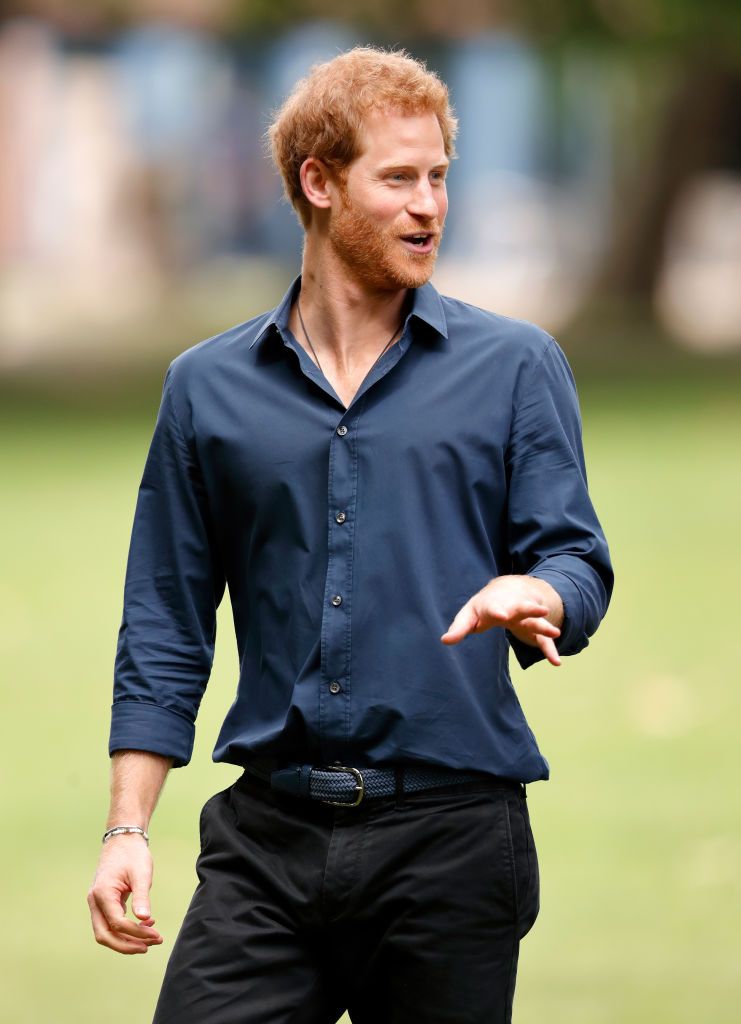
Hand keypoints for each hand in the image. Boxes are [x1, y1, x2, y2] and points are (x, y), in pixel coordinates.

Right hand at [87, 835, 162, 953]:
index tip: (156, 935)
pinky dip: (127, 929)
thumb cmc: (133, 854)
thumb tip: (144, 920)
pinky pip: (111, 922)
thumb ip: (142, 897)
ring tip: (151, 940)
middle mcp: (95, 901)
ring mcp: (97, 902)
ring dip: (127, 939)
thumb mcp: (141, 873)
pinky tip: (147, 924)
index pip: (116, 923)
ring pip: (106, 931)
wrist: (123, 839)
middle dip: (126, 945)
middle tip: (149, 946)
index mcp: (102, 893)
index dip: (136, 933)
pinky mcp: (105, 902)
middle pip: (104, 935)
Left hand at [440, 575, 562, 665]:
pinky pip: (543, 640)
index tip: (502, 615)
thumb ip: (459, 628)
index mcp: (494, 604)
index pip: (495, 607)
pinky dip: (550, 650)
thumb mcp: (469, 615)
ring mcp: (526, 617)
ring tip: (554, 631)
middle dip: (529, 609)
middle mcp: (513, 608)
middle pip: (522, 607)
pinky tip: (556, 663)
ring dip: (545, 625)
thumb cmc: (484, 606)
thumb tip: (445, 641)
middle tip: (539, 611)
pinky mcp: (534, 627)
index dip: (497, 611)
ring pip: (536, 621)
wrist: (510, 588)